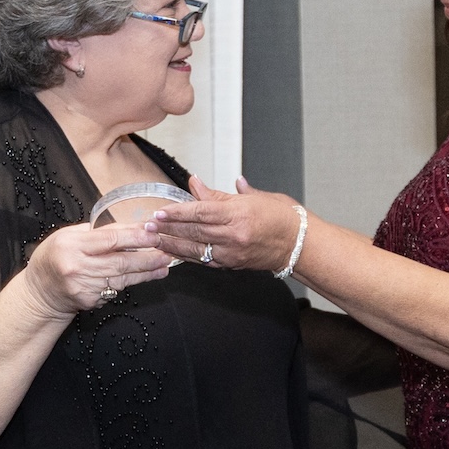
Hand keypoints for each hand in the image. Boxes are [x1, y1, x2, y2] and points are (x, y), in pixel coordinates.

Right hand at [23, 223, 171, 314]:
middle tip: (166, 252)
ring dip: (146, 272)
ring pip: (122, 278)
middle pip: (120, 261)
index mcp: (72, 245)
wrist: (39, 292)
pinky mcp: (90, 301)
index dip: (135, 236)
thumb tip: (131, 227)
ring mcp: (83, 287)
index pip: (110, 239)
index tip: (153, 233)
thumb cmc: (54, 258)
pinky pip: (115, 289)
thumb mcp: (69, 236)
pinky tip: (145, 276)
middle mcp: (77, 267)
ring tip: (163, 265)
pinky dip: (130, 282)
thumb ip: (98, 232)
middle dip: (147, 257)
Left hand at [149, 176, 304, 271]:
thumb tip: (196, 183)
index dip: (177, 213)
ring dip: (172, 244)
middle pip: (194, 231)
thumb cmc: (282, 217)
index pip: (201, 212)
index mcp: (239, 214)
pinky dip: (186, 255)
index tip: (160, 212)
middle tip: (147, 225)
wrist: (300, 244)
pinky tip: (172, 252)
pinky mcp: (232, 264)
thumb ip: (220, 194)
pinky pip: (204, 260)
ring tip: (153, 239)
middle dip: (168, 229)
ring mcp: (232, 252)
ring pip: (195, 248)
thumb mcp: (252, 197)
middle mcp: (234, 235)